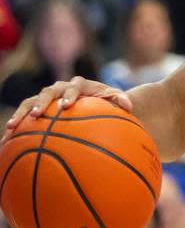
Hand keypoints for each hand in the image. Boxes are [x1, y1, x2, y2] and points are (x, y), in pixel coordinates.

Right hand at [3, 78, 131, 140]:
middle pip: (48, 92)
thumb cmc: (108, 102)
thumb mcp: (116, 100)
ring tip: (12, 128)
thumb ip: (121, 100)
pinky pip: (24, 116)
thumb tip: (129, 105)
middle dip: (41, 102)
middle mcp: (61, 88)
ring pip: (30, 102)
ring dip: (21, 114)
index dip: (70, 94)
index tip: (66, 106)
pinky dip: (16, 127)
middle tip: (37, 114)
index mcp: (81, 85)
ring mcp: (48, 97)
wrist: (97, 102)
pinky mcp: (38, 108)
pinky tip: (6, 142)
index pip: (75, 86)